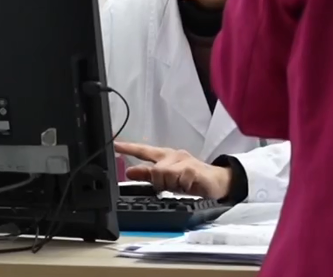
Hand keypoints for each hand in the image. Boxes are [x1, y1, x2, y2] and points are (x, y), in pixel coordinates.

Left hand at [114, 142, 231, 199]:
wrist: (216, 181)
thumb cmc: (191, 178)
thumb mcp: (168, 178)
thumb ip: (148, 174)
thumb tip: (129, 171)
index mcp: (166, 157)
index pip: (144, 151)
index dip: (129, 148)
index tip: (115, 145)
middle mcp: (173, 156)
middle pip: (155, 170)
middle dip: (160, 182)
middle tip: (172, 186)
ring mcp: (183, 161)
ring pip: (165, 175)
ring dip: (172, 185)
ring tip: (182, 186)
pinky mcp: (192, 169)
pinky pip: (179, 180)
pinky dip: (183, 187)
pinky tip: (189, 186)